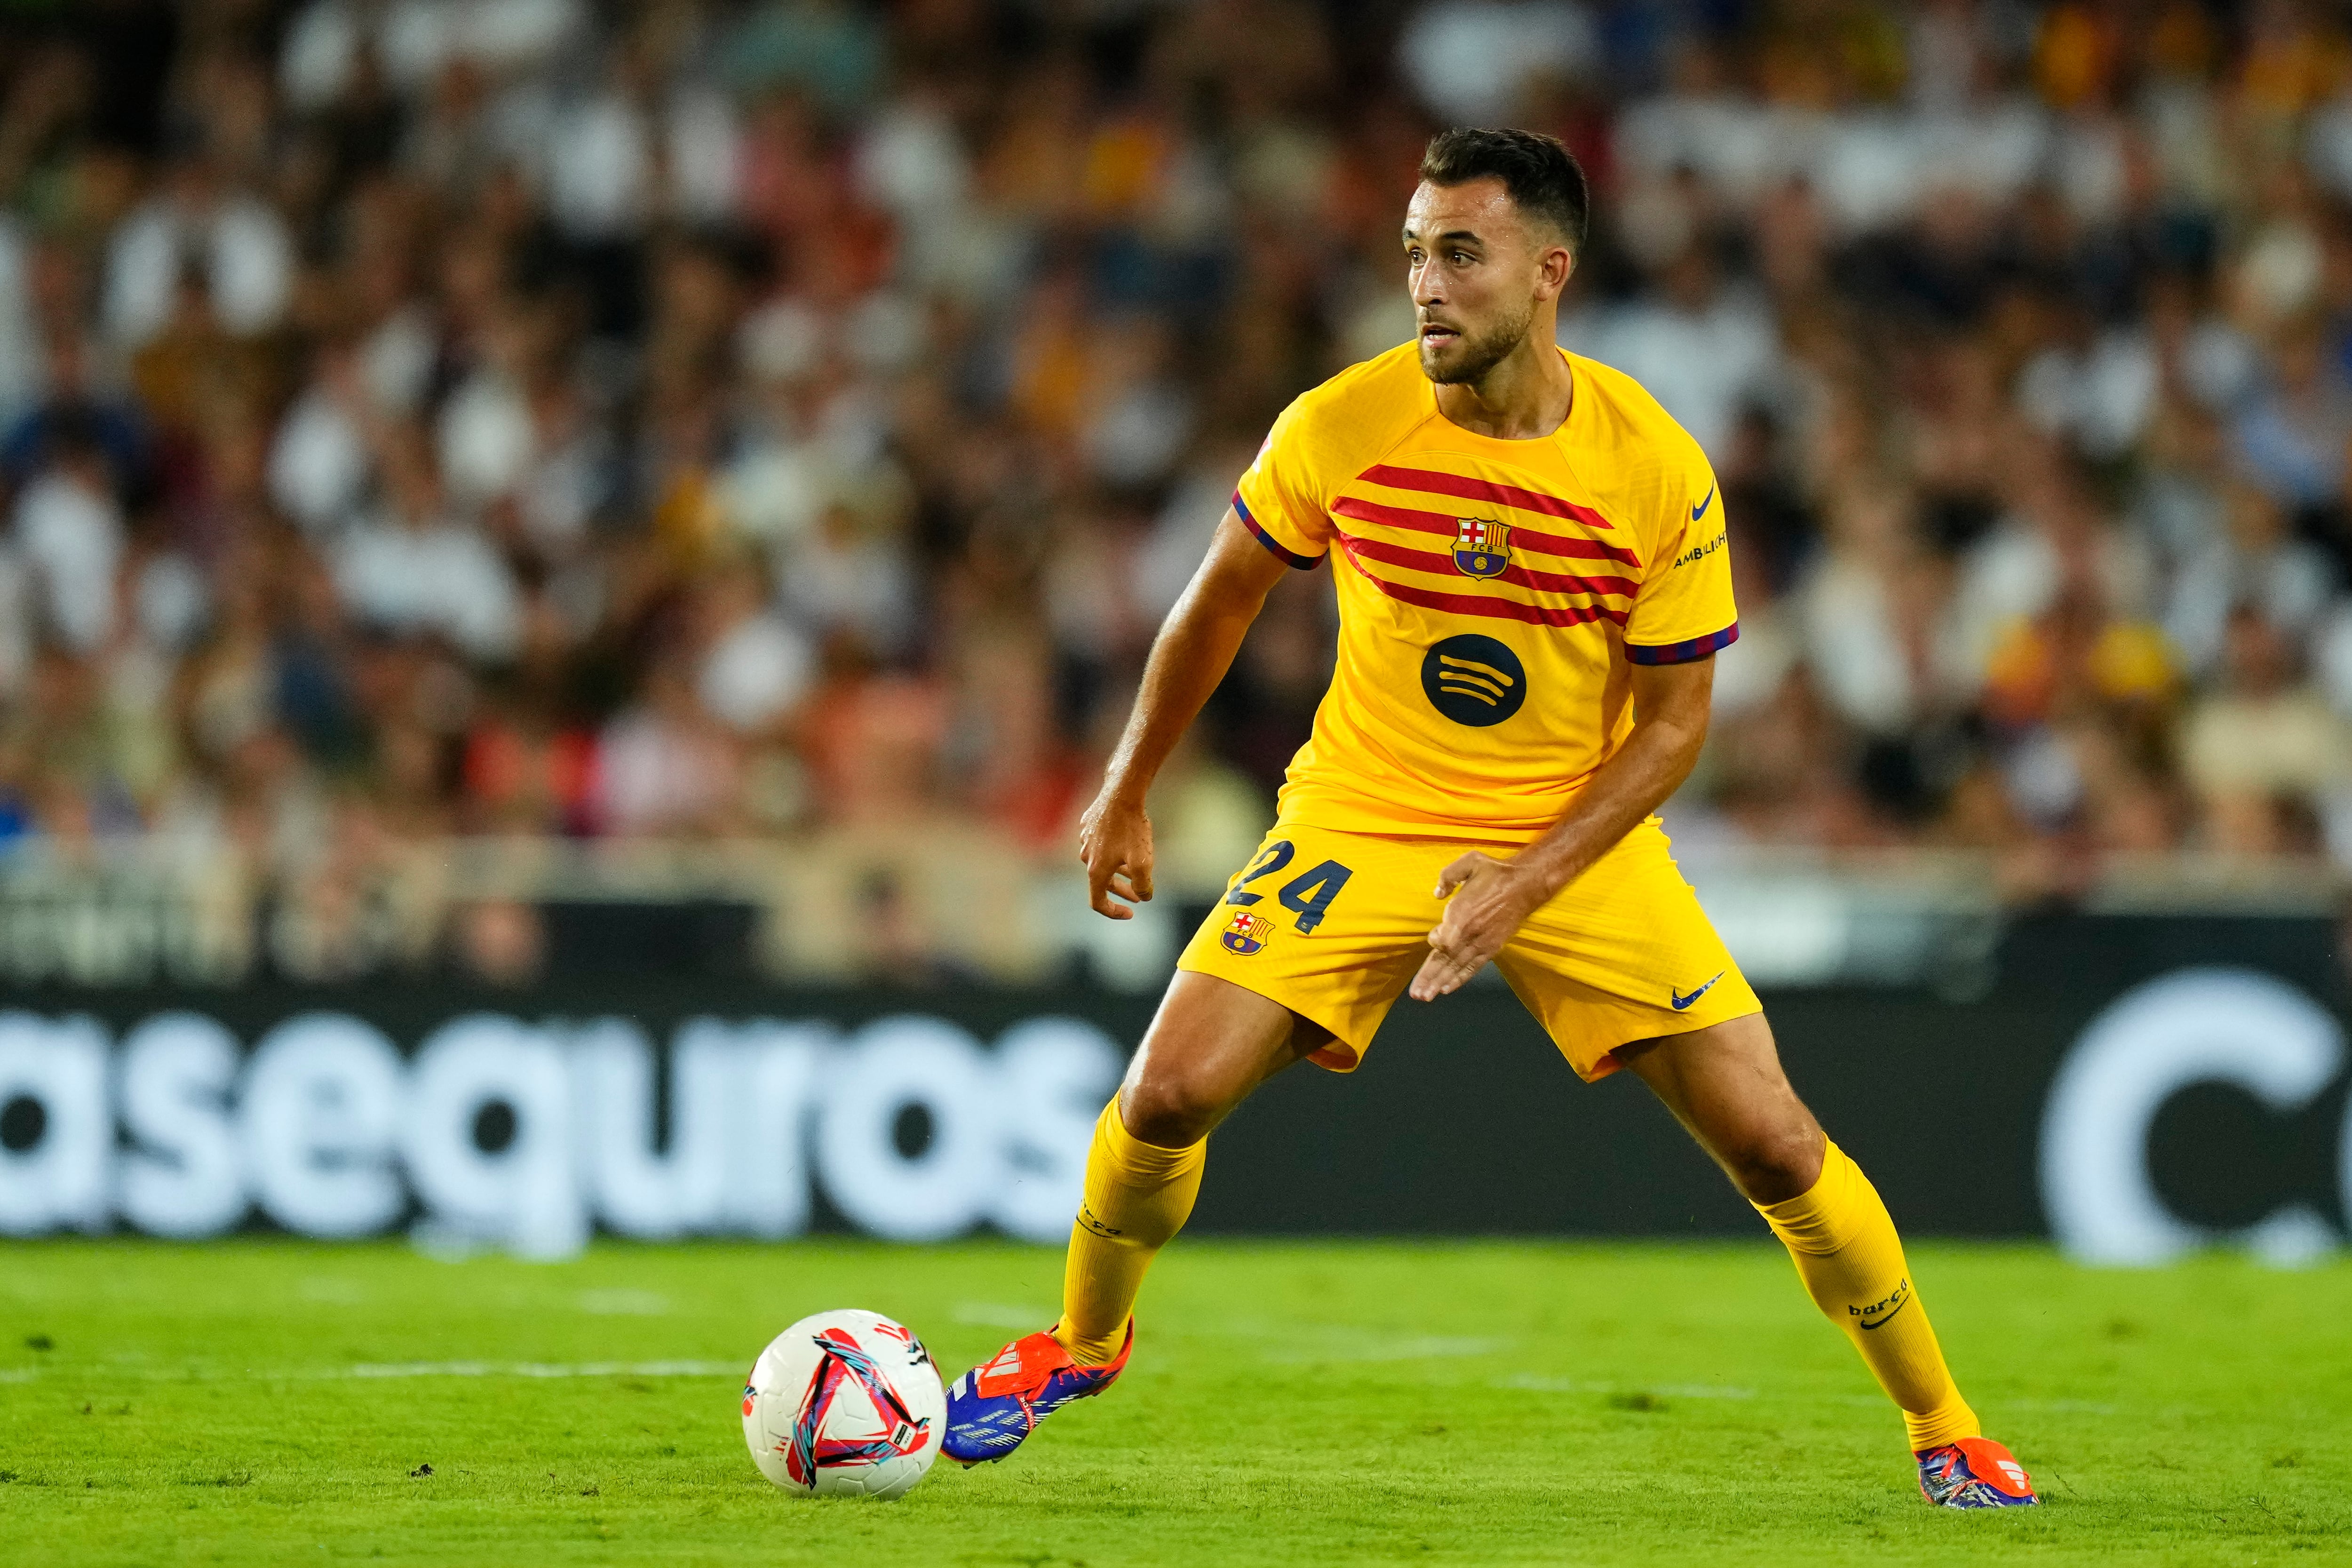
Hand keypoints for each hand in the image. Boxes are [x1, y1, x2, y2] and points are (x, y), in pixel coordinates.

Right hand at [1077, 787, 1154, 919]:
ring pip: (1102, 863)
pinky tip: (1127, 846)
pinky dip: (1114, 853)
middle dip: (1122, 892)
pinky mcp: (1089, 826)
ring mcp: (1086, 840)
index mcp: (1095, 870)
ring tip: (1136, 871)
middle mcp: (1086, 857)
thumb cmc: (1131, 828)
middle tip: (1139, 896)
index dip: (1113, 913)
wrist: (1121, 793)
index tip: (1130, 913)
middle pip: (1102, 884)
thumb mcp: (1143, 862)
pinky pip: (1101, 846)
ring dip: (1118, 872)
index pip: (1097, 902)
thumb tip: (1144, 895)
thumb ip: (1143, 885)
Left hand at [1409, 851, 1545, 1000]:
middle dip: (1429, 977)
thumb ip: (1448, 876)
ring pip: (1457, 967)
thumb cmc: (1495, 872)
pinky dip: (1460, 979)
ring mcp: (1482, 943)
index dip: (1435, 941)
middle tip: (1417, 994)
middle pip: (1446, 960)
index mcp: (1463, 914)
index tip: (1434, 937)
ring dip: (1440, 982)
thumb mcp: (1469, 862)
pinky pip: (1473, 967)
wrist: (1525, 884)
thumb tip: (1438, 894)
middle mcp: (1471, 933)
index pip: (1443, 939)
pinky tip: (1447, 989)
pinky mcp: (1492, 947)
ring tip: (1426, 996)